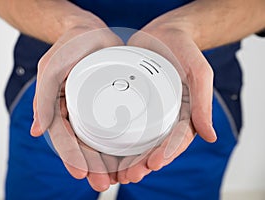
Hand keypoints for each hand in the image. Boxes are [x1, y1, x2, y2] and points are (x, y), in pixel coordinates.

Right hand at [30, 23, 122, 190]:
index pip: (64, 139)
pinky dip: (121, 144)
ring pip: (100, 142)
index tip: (82, 174)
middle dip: (92, 167)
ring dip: (107, 162)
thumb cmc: (69, 48)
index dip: (72, 158)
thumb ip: (44, 98)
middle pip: (84, 146)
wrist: (91, 33)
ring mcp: (95, 110)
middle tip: (104, 183)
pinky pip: (116, 127)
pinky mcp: (112, 104)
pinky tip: (130, 158)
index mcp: (60, 109)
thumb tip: (38, 130)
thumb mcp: (52, 70)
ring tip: (119, 178)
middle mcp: (77, 113)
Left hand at [117, 24, 216, 182]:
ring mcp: (148, 110)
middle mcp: (165, 116)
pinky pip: (125, 122)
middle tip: (131, 176)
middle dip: (144, 164)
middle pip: (155, 146)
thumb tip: (210, 136)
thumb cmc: (184, 51)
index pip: (176, 140)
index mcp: (183, 113)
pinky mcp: (132, 102)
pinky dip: (117, 139)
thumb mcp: (198, 72)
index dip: (166, 154)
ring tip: (117, 173)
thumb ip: (203, 102)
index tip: (154, 164)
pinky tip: (106, 151)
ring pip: (138, 140)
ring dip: (129, 159)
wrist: (163, 33)